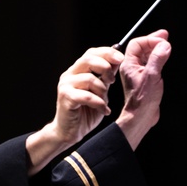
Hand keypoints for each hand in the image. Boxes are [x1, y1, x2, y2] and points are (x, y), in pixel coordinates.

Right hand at [25, 45, 124, 172]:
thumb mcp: (101, 92)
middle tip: (112, 81)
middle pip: (87, 59)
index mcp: (77, 71)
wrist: (70, 132)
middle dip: (105, 67)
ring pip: (89, 78)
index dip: (107, 53)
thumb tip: (118, 61)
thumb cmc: (86, 112)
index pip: (91, 53)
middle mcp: (69, 75)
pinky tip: (104, 110)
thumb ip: (106, 77)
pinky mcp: (65, 97)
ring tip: (105, 102)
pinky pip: (86, 95)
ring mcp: (65, 85)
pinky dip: (98, 103)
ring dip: (102, 91)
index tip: (121, 58)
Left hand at [116, 29, 170, 149]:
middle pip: (141, 48)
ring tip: (166, 46)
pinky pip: (150, 64)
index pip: (137, 44)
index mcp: (129, 64)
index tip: (162, 39)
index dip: (149, 39)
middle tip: (165, 36)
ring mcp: (139, 74)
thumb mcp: (152, 76)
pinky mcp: (145, 80)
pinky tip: (164, 58)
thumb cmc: (143, 100)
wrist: (141, 117)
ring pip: (146, 56)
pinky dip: (158, 59)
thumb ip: (158, 58)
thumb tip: (164, 45)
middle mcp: (132, 67)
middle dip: (153, 41)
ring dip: (156, 49)